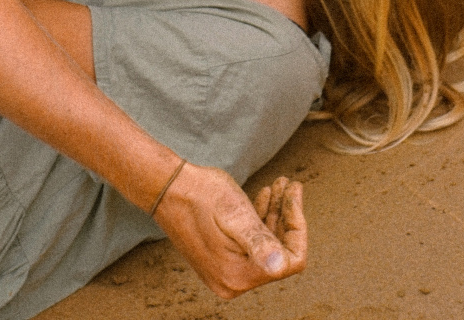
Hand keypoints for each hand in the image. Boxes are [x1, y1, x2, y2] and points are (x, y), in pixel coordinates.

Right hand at [153, 164, 305, 299]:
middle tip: (288, 183)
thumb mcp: (234, 212)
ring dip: (275, 215)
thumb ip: (258, 241)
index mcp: (238, 274)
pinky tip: (264, 196)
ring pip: (265, 245)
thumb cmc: (199, 195)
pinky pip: (251, 244)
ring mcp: (226, 272)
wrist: (166, 187)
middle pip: (278, 253)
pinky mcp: (221, 260)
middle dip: (287, 216)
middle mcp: (232, 281)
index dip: (297, 227)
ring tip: (278, 185)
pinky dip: (260, 220)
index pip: (289, 261)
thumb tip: (278, 265)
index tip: (295, 194)